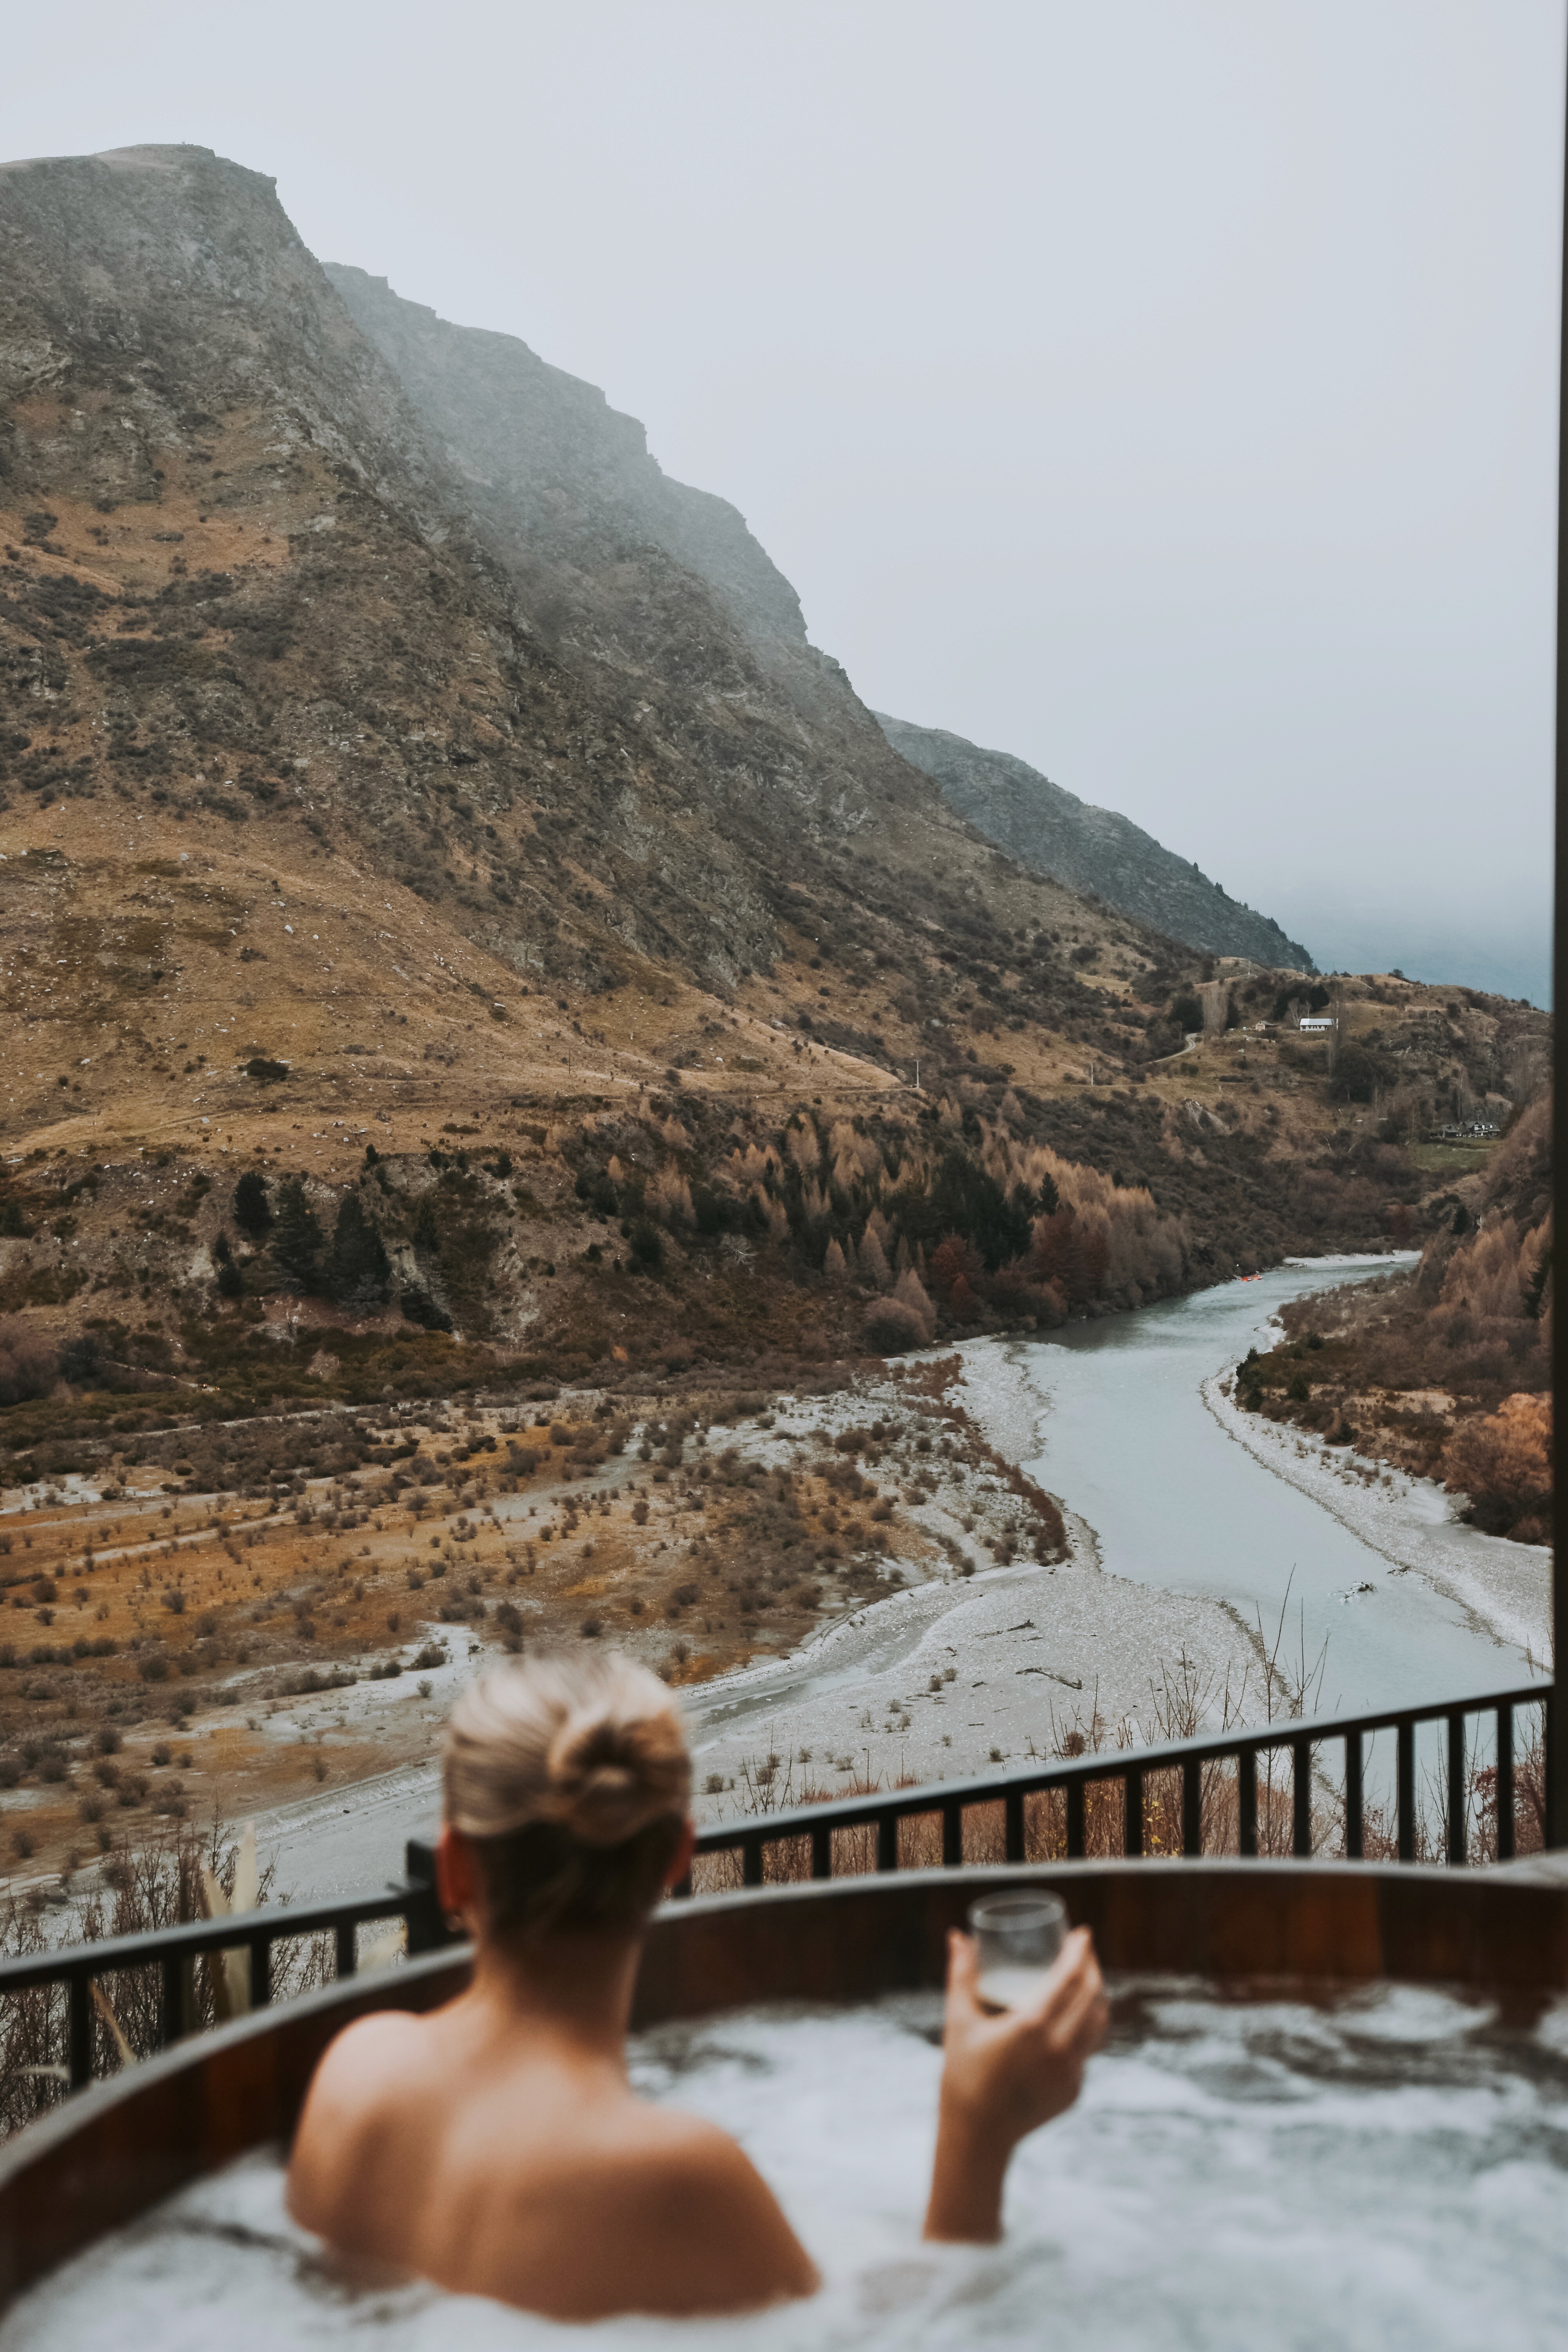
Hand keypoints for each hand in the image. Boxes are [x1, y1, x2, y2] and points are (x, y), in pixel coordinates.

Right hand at [923, 1924, 1107, 2242]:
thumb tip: (957, 1935)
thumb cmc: (961, 2074)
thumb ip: (961, 1974)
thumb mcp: (959, 2020)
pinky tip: (1073, 2020)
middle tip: (1084, 1951)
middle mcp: (1059, 2048)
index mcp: (1032, 2027)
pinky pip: (1087, 2050)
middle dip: (1092, 1968)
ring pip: (1098, 2024)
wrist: (977, 2136)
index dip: (1080, 1952)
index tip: (1083, 1933)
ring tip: (1085, 1981)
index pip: (1070, 1978)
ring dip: (1096, 1997)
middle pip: (1092, 1996)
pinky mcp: (1074, 2090)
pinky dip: (1084, 2028)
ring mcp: (1071, 2072)